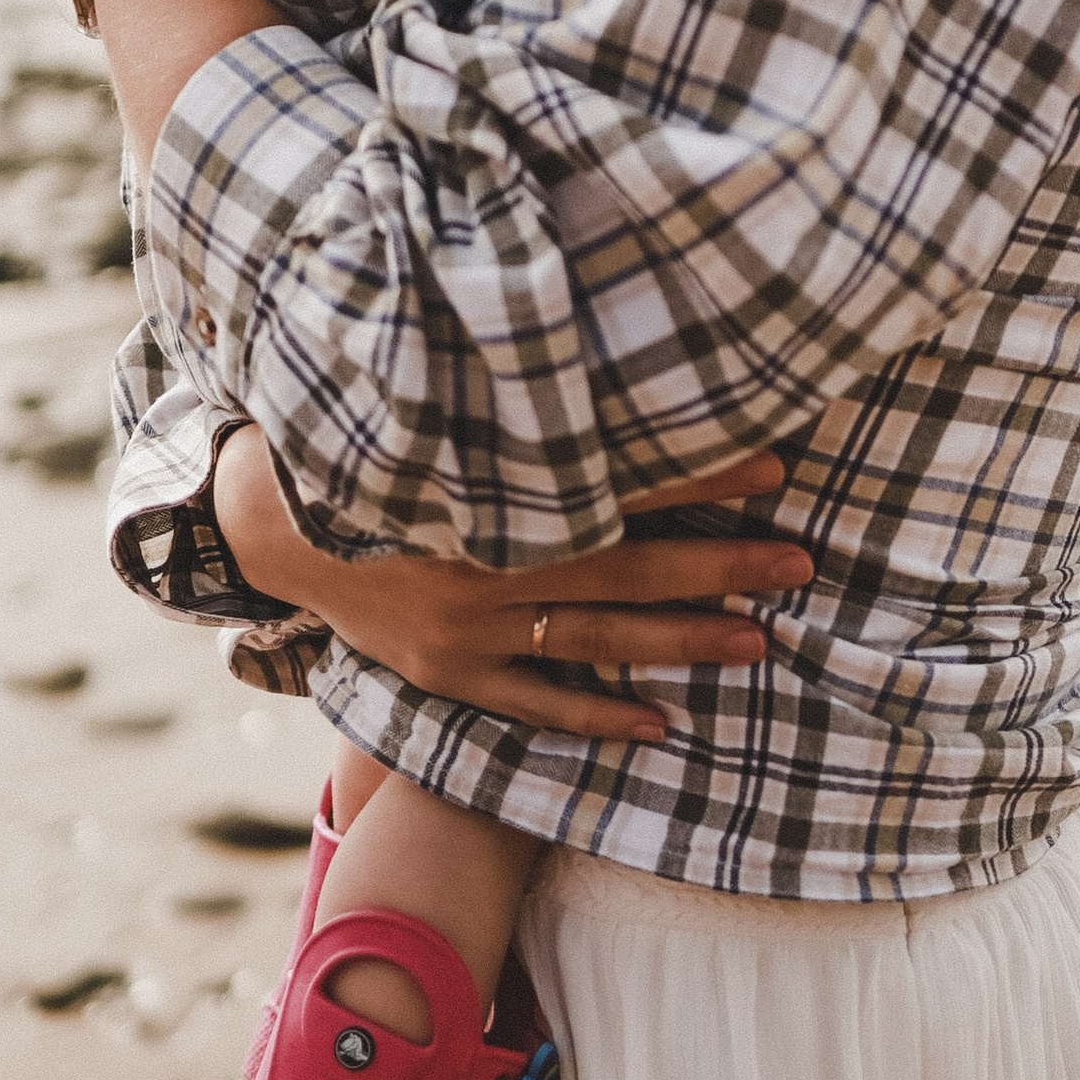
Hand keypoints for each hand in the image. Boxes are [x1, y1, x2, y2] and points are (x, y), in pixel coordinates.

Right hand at [213, 428, 810, 746]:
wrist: (277, 525)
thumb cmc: (379, 455)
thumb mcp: (443, 416)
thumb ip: (521, 403)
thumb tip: (615, 353)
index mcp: (489, 491)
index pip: (615, 482)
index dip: (697, 475)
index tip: (775, 463)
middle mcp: (483, 563)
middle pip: (624, 568)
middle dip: (719, 565)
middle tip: (802, 562)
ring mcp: (465, 629)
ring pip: (592, 640)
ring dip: (680, 640)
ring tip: (760, 640)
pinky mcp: (447, 674)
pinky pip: (531, 704)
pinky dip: (595, 717)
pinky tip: (660, 726)